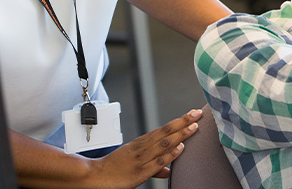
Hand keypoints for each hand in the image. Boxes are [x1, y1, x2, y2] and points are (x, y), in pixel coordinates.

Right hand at [84, 108, 201, 188]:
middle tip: (197, 113)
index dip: (179, 121)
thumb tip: (168, 170)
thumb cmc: (112, 170)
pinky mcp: (140, 172)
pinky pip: (158, 161)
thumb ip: (154, 167)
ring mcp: (141, 159)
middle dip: (183, 122)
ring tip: (194, 127)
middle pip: (165, 131)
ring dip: (180, 134)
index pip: (163, 129)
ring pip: (164, 143)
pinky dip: (170, 154)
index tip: (191, 114)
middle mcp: (142, 148)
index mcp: (140, 143)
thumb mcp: (134, 164)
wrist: (94, 176)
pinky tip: (180, 148)